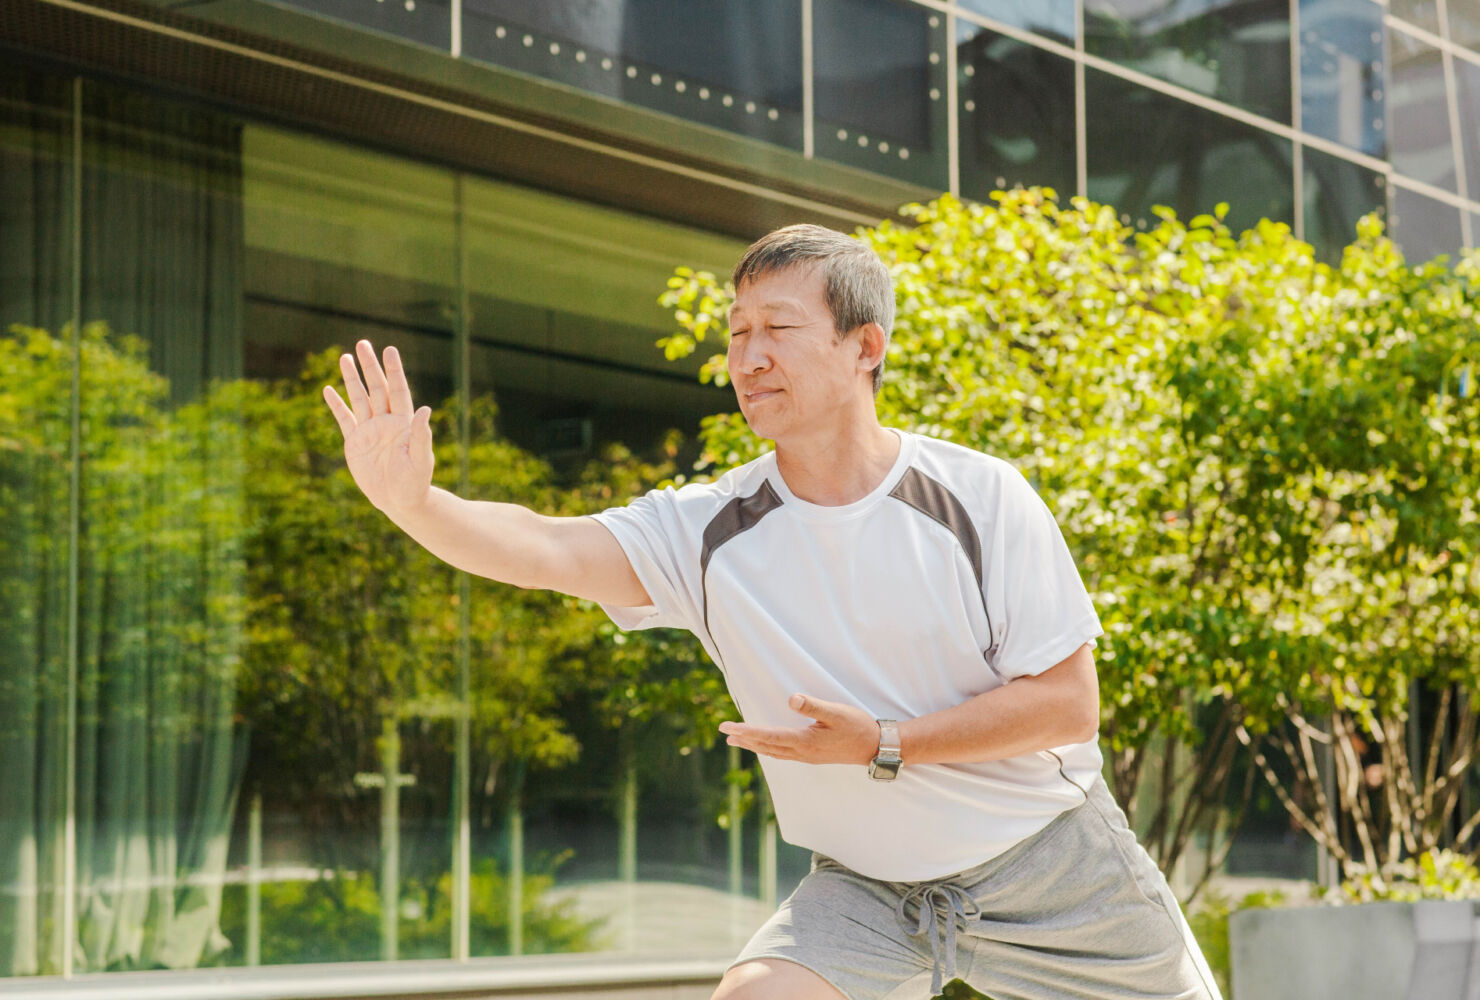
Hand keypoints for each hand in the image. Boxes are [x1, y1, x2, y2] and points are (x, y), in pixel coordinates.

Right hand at [323, 340, 433, 514]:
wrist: (399, 501)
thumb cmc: (415, 482)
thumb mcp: (420, 459)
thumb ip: (420, 434)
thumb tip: (426, 409)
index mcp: (403, 422)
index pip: (398, 390)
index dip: (394, 370)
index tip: (390, 350)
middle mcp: (386, 421)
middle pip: (376, 388)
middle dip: (370, 366)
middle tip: (363, 343)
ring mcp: (369, 430)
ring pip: (359, 398)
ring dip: (352, 378)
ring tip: (344, 357)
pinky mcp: (355, 442)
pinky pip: (344, 419)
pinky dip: (336, 405)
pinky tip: (328, 389)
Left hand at [718, 694, 879, 765]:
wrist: (876, 748)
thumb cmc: (857, 727)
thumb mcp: (836, 712)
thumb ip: (812, 706)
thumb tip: (790, 699)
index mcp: (804, 742)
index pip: (768, 736)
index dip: (746, 732)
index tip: (728, 728)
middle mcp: (802, 753)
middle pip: (765, 746)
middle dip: (744, 739)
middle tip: (724, 733)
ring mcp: (807, 757)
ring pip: (773, 752)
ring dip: (753, 745)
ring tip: (736, 741)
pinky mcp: (812, 756)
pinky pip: (782, 754)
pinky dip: (768, 749)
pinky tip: (766, 746)